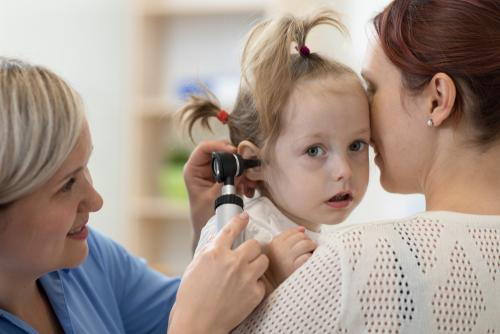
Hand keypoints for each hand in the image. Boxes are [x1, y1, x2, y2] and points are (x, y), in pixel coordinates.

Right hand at [168, 212, 267, 333]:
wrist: (198, 324)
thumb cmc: (191, 298)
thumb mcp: (194, 267)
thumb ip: (210, 253)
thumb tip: (219, 243)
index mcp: (215, 253)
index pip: (231, 229)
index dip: (239, 220)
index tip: (244, 217)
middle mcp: (233, 262)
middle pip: (254, 244)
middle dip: (251, 249)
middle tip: (246, 256)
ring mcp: (246, 277)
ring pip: (263, 260)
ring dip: (257, 264)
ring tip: (248, 272)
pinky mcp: (255, 293)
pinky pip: (261, 282)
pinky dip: (255, 285)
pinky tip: (245, 291)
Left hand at [183, 140, 256, 248]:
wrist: (208, 228)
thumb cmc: (204, 215)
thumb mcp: (213, 199)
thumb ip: (225, 182)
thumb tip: (239, 170)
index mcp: (193, 169)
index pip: (204, 147)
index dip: (219, 145)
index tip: (233, 152)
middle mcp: (203, 166)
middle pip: (222, 150)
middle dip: (236, 159)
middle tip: (246, 169)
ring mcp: (215, 171)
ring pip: (232, 160)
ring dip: (243, 170)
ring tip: (249, 184)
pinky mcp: (225, 176)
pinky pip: (238, 170)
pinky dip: (246, 178)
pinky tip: (248, 189)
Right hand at [265, 227, 316, 287]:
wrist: (273, 287)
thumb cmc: (277, 268)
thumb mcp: (276, 251)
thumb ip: (287, 238)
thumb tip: (303, 228)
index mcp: (274, 244)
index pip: (292, 232)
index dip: (300, 235)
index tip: (300, 243)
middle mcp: (280, 250)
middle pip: (301, 236)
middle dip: (307, 241)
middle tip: (307, 249)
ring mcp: (287, 259)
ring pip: (306, 244)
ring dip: (311, 248)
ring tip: (309, 254)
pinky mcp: (295, 268)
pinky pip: (308, 256)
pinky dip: (310, 259)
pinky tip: (307, 263)